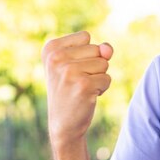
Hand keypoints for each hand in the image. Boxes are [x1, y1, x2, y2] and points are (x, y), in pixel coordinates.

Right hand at [42, 31, 112, 147]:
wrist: (63, 123)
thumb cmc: (71, 89)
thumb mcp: (78, 63)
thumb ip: (97, 49)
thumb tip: (108, 49)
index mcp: (51, 48)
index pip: (85, 37)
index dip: (85, 54)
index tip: (70, 69)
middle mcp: (56, 58)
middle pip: (96, 49)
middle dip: (93, 66)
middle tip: (76, 81)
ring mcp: (69, 71)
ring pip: (104, 64)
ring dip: (98, 77)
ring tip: (81, 88)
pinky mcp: (83, 85)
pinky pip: (107, 78)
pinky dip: (102, 89)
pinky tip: (86, 96)